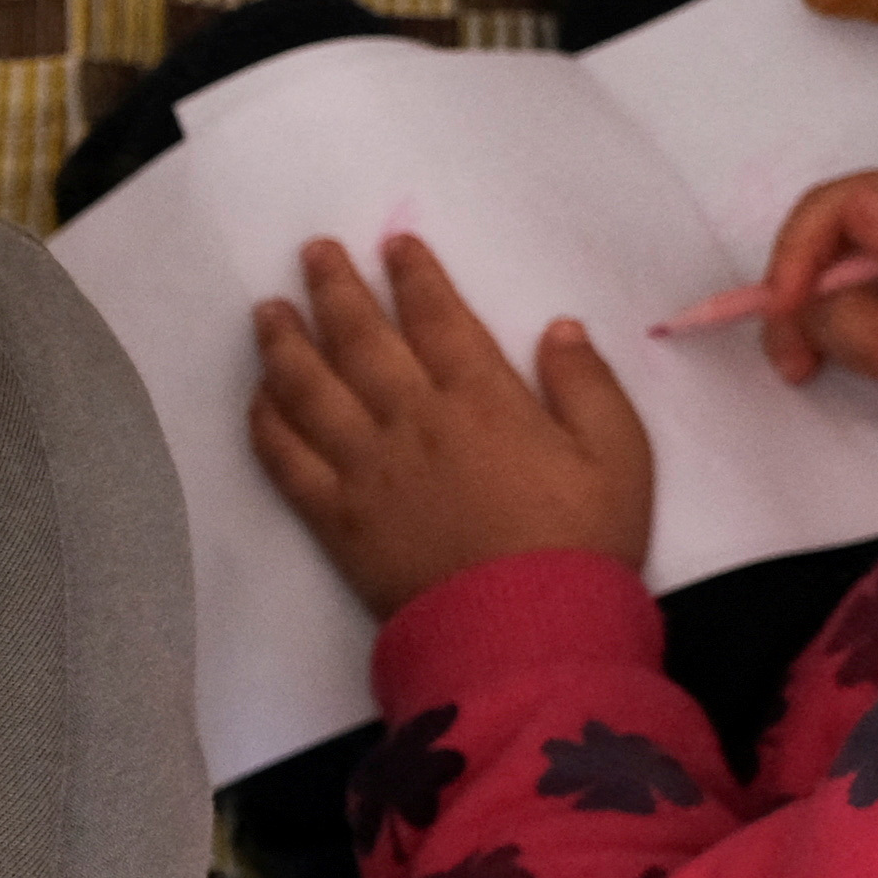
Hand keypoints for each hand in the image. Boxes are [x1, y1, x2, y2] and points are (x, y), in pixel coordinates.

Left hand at [248, 233, 655, 617]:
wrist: (525, 632)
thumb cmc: (582, 545)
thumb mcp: (619, 457)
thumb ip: (587, 386)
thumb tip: (559, 327)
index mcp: (483, 399)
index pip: (438, 318)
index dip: (413, 276)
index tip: (392, 245)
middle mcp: (413, 422)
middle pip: (360, 340)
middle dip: (334, 289)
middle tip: (311, 253)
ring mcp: (366, 469)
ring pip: (309, 390)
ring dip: (284, 344)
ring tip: (266, 311)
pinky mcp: (336, 519)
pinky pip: (286, 459)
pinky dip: (266, 422)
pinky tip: (258, 398)